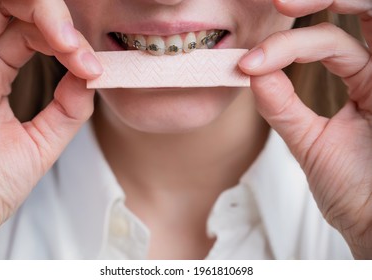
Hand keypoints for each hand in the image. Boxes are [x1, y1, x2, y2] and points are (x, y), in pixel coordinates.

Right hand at [0, 0, 101, 238]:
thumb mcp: (35, 147)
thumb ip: (66, 113)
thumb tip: (91, 79)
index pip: (30, 36)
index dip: (67, 43)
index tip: (92, 70)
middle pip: (12, 10)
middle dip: (53, 19)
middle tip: (76, 49)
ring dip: (38, 11)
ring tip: (65, 42)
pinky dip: (5, 11)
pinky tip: (45, 29)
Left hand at [239, 0, 371, 258]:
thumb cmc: (354, 190)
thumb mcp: (310, 143)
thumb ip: (283, 107)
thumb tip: (251, 72)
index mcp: (364, 82)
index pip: (326, 43)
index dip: (287, 45)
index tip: (248, 65)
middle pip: (358, 10)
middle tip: (279, 4)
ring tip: (287, 4)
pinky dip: (361, 14)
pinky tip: (322, 14)